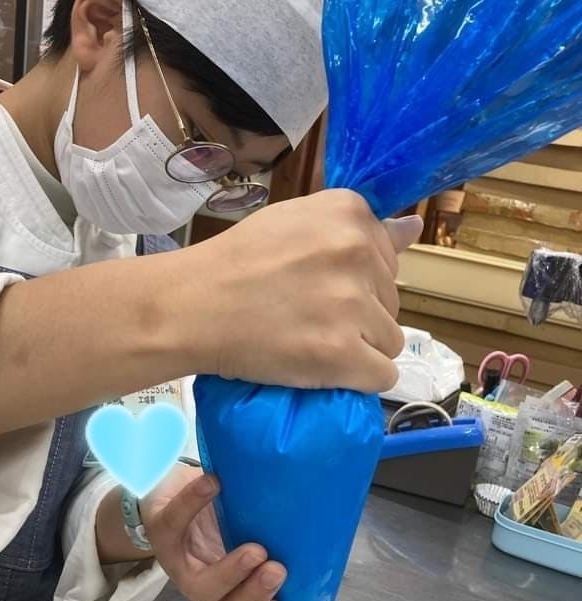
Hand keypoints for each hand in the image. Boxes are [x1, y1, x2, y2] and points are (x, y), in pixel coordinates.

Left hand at [140, 465, 286, 600]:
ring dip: (230, 573)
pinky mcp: (160, 530)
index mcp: (231, 595)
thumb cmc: (222, 515)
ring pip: (199, 588)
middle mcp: (207, 587)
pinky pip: (172, 522)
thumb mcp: (256, 532)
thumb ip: (282, 542)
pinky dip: (193, 502)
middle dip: (255, 598)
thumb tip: (326, 531)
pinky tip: (214, 485)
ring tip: (256, 550)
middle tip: (277, 571)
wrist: (172, 486)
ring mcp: (181, 563)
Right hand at [183, 190, 422, 392]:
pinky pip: (382, 375)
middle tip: (308, 318)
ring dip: (358, 349)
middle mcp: (357, 252)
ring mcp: (351, 305)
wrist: (191, 307)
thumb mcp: (294, 223)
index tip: (317, 288)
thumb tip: (416, 227)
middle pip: (391, 302)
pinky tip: (326, 370)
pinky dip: (357, 380)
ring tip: (312, 344)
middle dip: (359, 315)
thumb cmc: (234, 264)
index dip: (355, 281)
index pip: (388, 260)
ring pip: (389, 340)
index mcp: (349, 213)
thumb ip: (355, 227)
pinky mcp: (340, 353)